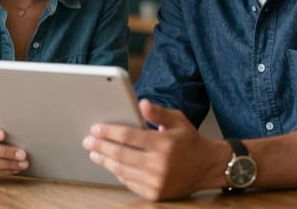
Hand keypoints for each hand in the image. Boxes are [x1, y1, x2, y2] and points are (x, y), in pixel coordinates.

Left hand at [82, 99, 228, 200]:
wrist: (208, 167)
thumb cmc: (190, 141)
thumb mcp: (178, 120)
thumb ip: (158, 112)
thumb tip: (141, 103)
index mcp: (164, 143)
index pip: (129, 136)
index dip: (109, 132)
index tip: (95, 129)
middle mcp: (159, 164)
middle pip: (121, 154)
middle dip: (101, 147)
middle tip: (88, 141)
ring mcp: (157, 181)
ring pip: (122, 170)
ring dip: (105, 161)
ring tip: (95, 154)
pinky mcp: (155, 193)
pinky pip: (130, 182)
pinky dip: (118, 173)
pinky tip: (111, 165)